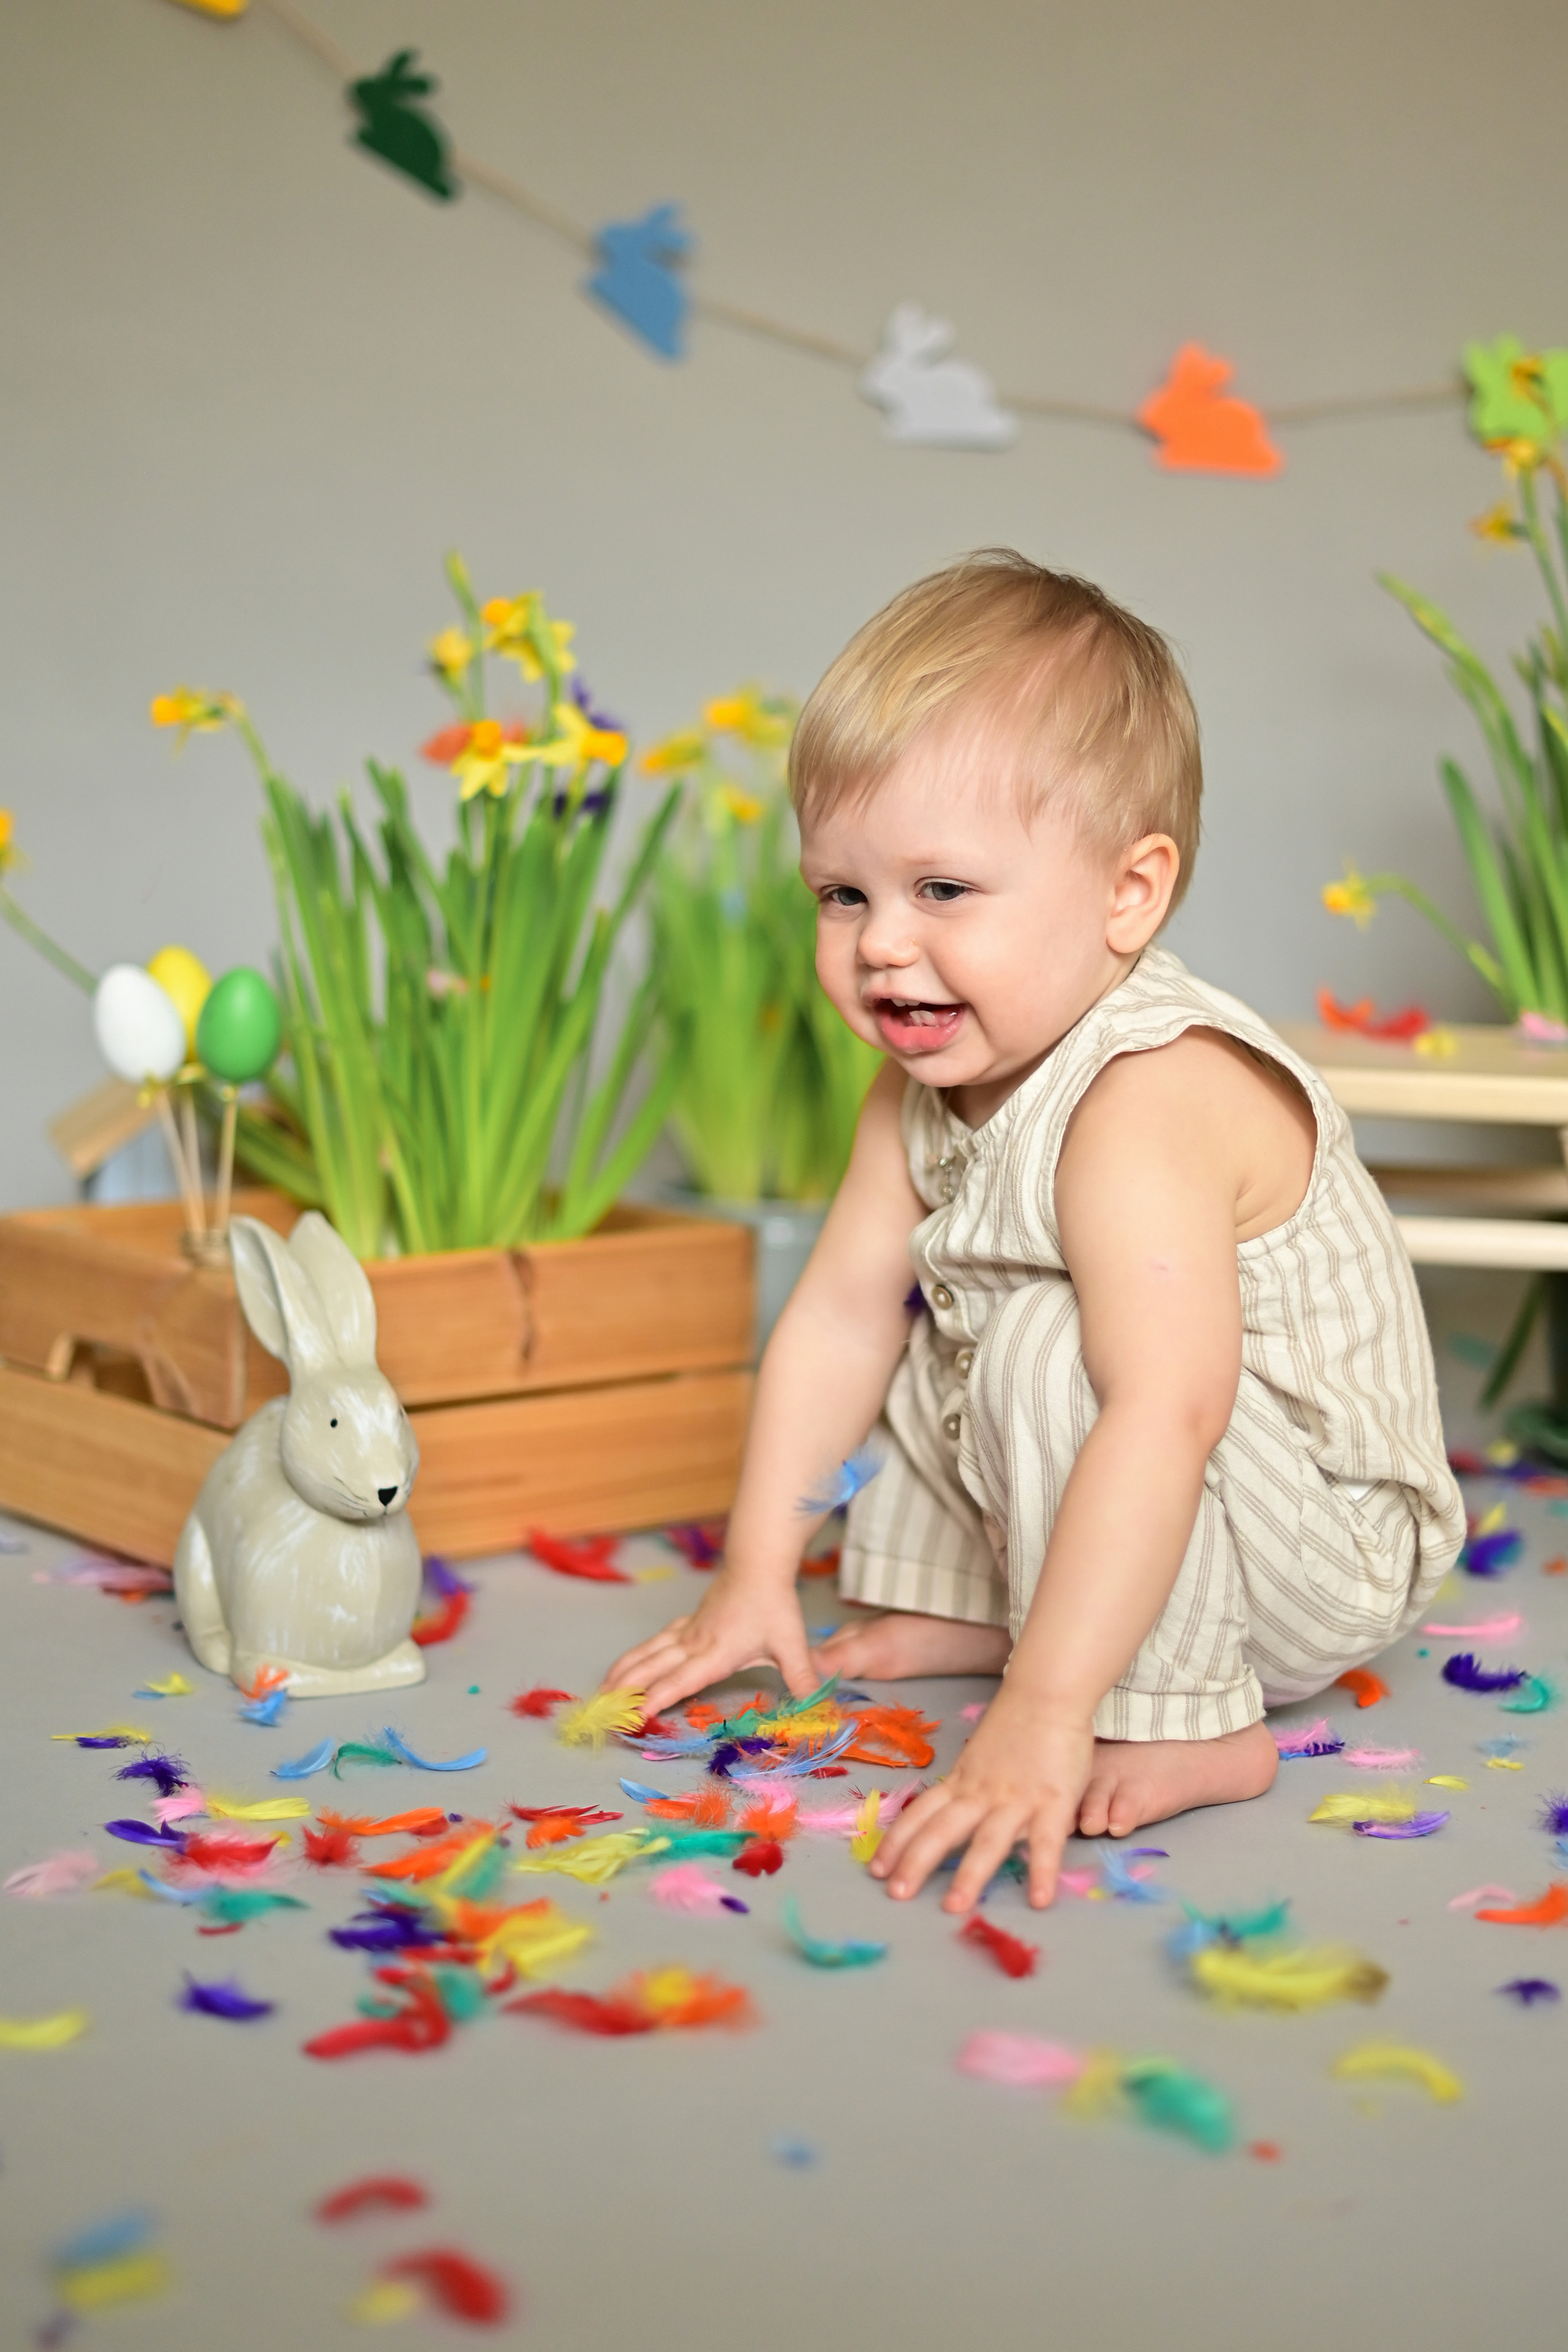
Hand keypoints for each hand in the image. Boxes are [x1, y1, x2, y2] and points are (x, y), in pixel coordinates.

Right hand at [603, 1570, 817, 1718]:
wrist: (758, 1563)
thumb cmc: (773, 1603)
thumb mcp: (791, 1644)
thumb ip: (802, 1679)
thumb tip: (820, 1710)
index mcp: (715, 1653)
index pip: (679, 1681)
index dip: (655, 1699)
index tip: (634, 1716)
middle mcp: (694, 1644)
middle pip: (652, 1668)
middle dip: (625, 1690)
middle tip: (601, 1710)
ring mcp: (688, 1631)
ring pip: (648, 1653)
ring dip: (624, 1672)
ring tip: (602, 1690)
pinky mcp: (689, 1622)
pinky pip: (657, 1641)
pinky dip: (638, 1655)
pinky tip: (630, 1663)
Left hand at [869, 1689, 1094, 1912]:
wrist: (1047, 1690)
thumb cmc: (1018, 1721)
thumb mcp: (982, 1755)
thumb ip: (971, 1783)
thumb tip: (959, 1810)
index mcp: (962, 1780)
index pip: (921, 1814)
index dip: (897, 1842)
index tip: (876, 1868)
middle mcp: (981, 1792)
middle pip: (941, 1830)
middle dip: (915, 1863)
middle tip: (895, 1894)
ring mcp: (1016, 1798)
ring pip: (987, 1840)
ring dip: (969, 1875)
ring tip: (953, 1908)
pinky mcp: (1053, 1801)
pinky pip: (1046, 1841)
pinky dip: (1042, 1871)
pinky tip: (1039, 1900)